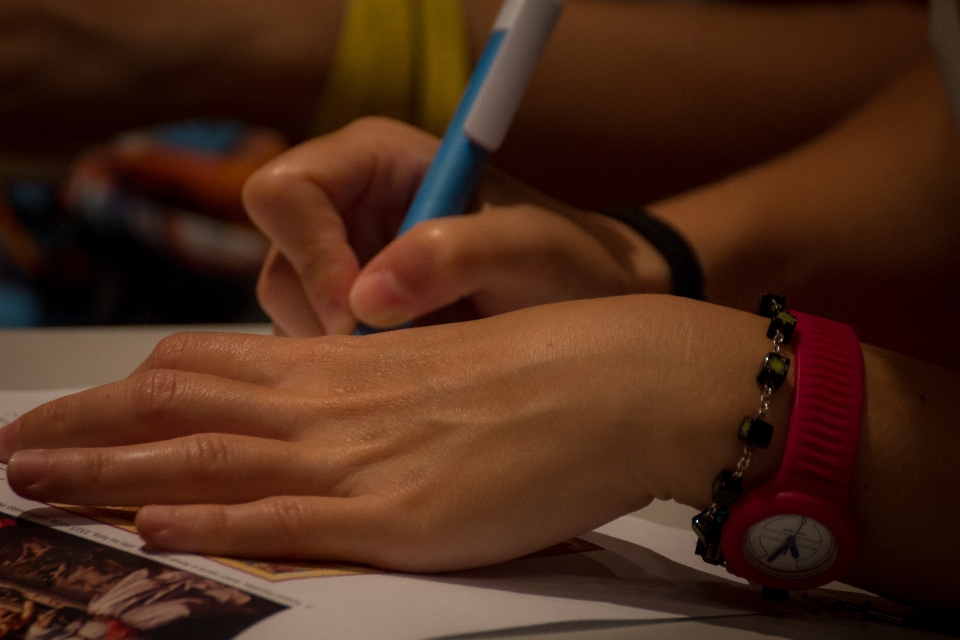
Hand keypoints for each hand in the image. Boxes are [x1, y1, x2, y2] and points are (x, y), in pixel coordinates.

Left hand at [0, 296, 785, 570]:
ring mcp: (361, 459)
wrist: (610, 380)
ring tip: (35, 484)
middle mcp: (334, 406)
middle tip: (17, 450)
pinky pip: (287, 517)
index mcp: (342, 367)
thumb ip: (358, 390)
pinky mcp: (400, 514)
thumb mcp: (427, 367)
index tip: (73, 412)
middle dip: (87, 432)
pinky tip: (156, 529)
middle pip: (181, 409)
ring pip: (209, 460)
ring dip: (111, 473)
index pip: (205, 369)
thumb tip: (297, 414)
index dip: (124, 393)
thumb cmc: (535, 367)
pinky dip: (214, 522)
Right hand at [243, 117, 669, 336]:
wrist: (585, 302)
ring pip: (291, 316)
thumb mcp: (530, 247)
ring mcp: (344, 264)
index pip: (285, 191)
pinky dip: (354, 373)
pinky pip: (318, 352)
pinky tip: (414, 370)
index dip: (310, 256)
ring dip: (344, 353)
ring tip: (425, 356)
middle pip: (278, 264)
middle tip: (396, 354)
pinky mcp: (351, 314)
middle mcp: (346, 206)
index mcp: (375, 159)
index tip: (360, 316)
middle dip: (326, 318)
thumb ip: (457, 255)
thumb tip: (366, 300)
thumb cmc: (567, 259)